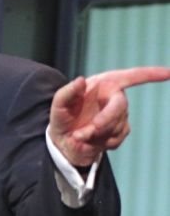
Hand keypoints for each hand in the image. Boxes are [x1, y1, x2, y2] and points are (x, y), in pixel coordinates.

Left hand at [49, 67, 169, 165]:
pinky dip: (100, 142)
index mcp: (103, 84)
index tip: (169, 73)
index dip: (151, 74)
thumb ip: (67, 92)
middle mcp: (114, 97)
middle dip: (105, 120)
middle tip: (88, 131)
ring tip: (79, 135)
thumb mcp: (58, 104)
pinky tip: (89, 140)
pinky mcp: (120, 131)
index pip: (131, 76)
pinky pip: (115, 138)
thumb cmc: (61, 117)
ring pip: (117, 126)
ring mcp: (120, 115)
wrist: (63, 140)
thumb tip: (80, 80)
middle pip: (121, 106)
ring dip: (96, 134)